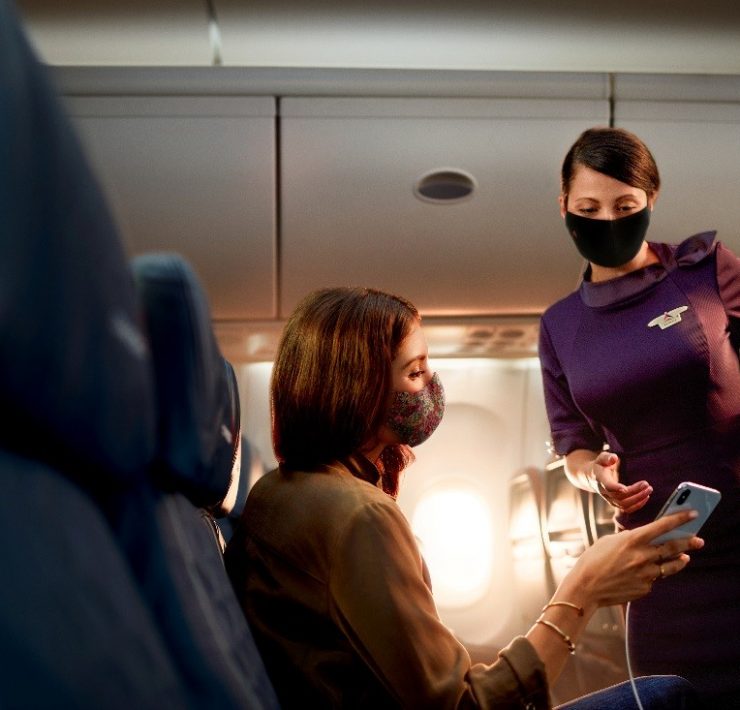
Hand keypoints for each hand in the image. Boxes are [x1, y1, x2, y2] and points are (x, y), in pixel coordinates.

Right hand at [562, 509, 703, 609]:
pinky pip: (655, 578)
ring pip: (670, 566)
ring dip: (679, 560)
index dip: (679, 519)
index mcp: (632, 540)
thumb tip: (644, 537)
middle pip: (673, 547)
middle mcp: (642, 556)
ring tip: (685, 557)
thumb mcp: (609, 541)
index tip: (692, 514)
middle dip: (688, 542)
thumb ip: (629, 538)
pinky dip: (654, 573)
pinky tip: (649, 572)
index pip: (662, 526)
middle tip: (699, 540)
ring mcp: (646, 574)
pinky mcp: (645, 588)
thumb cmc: (594, 560)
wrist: (586, 587)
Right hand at [589, 452, 651, 513]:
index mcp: (600, 479)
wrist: (593, 478)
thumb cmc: (600, 466)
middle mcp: (604, 491)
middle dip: (634, 492)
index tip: (625, 488)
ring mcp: (609, 499)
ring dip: (638, 499)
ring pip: (624, 504)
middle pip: (619, 497)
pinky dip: (637, 505)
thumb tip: (614, 458)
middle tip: (647, 485)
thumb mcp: (601, 458)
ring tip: (649, 490)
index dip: (615, 488)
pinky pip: (626, 508)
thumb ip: (607, 457)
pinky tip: (646, 497)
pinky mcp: (615, 503)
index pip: (607, 486)